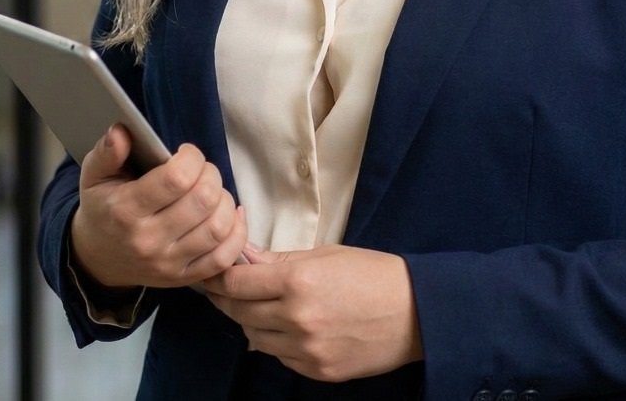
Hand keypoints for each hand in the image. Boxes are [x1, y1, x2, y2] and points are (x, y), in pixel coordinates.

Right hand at [70, 124, 247, 289]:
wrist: (98, 259)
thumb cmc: (103, 208)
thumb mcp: (95, 176)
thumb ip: (107, 152)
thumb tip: (122, 131)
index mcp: (126, 211)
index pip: (176, 178)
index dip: (192, 157)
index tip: (185, 152)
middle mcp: (148, 241)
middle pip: (203, 200)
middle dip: (211, 174)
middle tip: (201, 170)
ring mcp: (169, 263)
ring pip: (218, 228)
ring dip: (225, 200)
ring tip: (212, 191)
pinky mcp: (184, 278)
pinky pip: (224, 257)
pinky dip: (236, 232)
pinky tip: (229, 214)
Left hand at [204, 244, 422, 381]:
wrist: (414, 313)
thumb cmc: (371, 273)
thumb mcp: (326, 255)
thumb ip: (281, 260)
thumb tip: (245, 256)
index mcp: (297, 282)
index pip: (237, 283)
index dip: (219, 276)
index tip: (211, 270)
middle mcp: (296, 319)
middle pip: (239, 312)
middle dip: (226, 298)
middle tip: (220, 287)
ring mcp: (305, 350)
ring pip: (255, 338)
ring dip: (249, 321)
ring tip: (253, 305)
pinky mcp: (316, 372)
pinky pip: (280, 356)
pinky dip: (274, 340)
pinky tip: (282, 326)